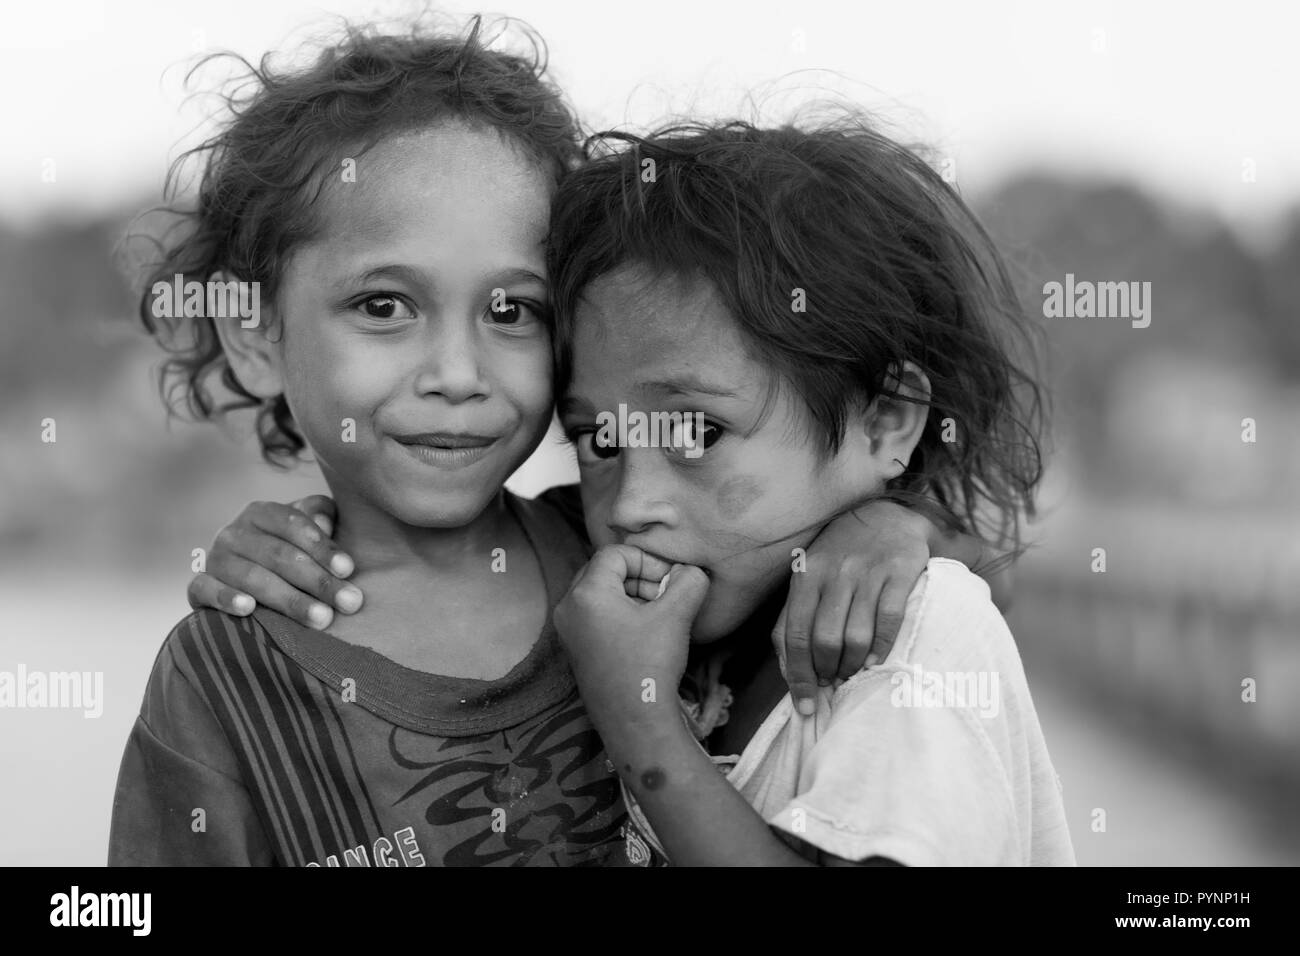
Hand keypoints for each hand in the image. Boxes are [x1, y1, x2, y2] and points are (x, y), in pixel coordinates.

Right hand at [186, 496, 361, 629]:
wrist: (242, 574)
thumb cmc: (287, 549)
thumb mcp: (305, 527)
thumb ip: (319, 514)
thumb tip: (325, 522)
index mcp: (261, 513)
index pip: (293, 524)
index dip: (322, 546)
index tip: (348, 569)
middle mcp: (233, 532)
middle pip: (279, 556)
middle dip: (318, 581)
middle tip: (349, 602)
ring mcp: (213, 559)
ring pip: (252, 578)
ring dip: (289, 599)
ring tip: (322, 619)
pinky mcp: (197, 586)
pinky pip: (205, 590)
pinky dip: (225, 598)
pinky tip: (248, 609)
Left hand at [553, 545, 707, 725]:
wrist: (635, 722)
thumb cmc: (650, 665)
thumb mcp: (675, 616)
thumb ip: (688, 581)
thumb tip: (691, 571)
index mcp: (586, 593)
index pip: (615, 554)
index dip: (647, 560)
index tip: (670, 581)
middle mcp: (568, 608)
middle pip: (604, 572)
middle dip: (639, 577)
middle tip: (665, 596)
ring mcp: (569, 631)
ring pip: (601, 594)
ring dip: (632, 596)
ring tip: (659, 616)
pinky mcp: (576, 650)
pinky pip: (597, 616)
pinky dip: (621, 615)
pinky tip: (645, 634)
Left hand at [777, 500, 935, 712]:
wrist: (889, 514)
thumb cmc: (842, 554)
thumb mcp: (810, 575)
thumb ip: (794, 616)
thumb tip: (787, 670)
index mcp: (805, 575)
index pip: (793, 636)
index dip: (797, 676)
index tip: (804, 704)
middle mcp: (833, 572)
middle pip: (823, 640)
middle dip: (827, 671)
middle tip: (834, 682)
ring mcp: (867, 572)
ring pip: (854, 636)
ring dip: (852, 665)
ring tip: (854, 674)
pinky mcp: (899, 571)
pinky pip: (888, 622)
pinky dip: (881, 649)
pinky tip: (876, 661)